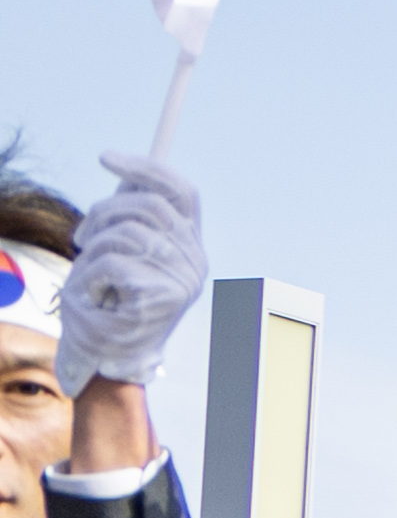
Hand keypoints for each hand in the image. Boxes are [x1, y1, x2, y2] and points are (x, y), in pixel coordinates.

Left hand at [57, 150, 201, 391]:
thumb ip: (129, 219)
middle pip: (145, 205)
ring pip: (125, 233)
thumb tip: (127, 177)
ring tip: (89, 275)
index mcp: (189, 246)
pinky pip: (112, 263)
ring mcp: (182, 279)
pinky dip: (89, 277)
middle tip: (80, 238)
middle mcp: (194, 260)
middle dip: (100, 213)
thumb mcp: (119, 254)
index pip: (180, 192)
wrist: (107, 359)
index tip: (106, 158)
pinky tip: (95, 296)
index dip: (145, 169)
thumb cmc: (107, 305)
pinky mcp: (163, 297)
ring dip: (92, 251)